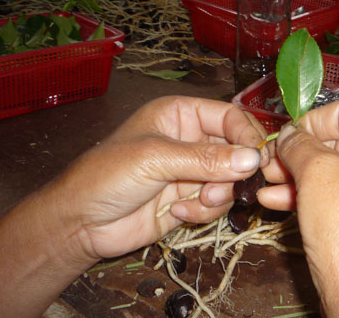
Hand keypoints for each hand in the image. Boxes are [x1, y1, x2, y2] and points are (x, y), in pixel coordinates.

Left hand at [54, 96, 268, 259]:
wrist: (80, 224)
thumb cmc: (108, 175)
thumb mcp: (156, 159)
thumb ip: (206, 159)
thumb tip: (254, 159)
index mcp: (181, 114)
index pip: (230, 117)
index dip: (247, 136)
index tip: (258, 160)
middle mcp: (190, 140)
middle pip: (236, 149)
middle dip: (235, 171)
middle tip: (229, 186)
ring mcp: (192, 171)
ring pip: (231, 179)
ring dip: (219, 194)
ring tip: (198, 201)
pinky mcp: (191, 199)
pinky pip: (217, 203)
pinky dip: (205, 210)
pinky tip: (178, 211)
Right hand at [258, 100, 338, 316]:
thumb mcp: (316, 173)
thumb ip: (299, 143)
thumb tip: (290, 133)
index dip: (310, 120)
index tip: (284, 134)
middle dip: (298, 151)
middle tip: (269, 161)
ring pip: (333, 170)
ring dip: (296, 174)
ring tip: (265, 181)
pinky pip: (337, 194)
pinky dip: (307, 194)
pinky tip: (274, 201)